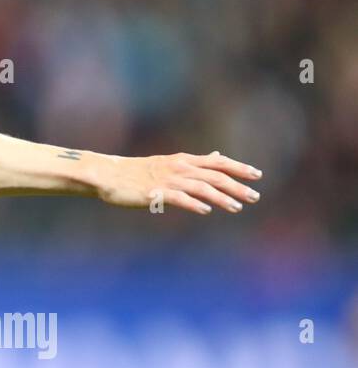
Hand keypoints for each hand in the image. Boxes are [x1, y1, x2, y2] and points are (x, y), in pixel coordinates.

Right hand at [94, 151, 261, 214]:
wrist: (109, 174)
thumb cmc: (140, 171)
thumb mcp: (171, 162)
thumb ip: (197, 162)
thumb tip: (218, 156)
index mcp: (183, 160)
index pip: (217, 162)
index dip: (238, 167)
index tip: (257, 175)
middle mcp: (179, 168)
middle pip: (214, 175)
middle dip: (237, 186)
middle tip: (254, 197)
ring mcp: (168, 180)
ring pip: (201, 188)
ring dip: (221, 198)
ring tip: (236, 208)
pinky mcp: (155, 193)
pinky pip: (178, 198)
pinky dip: (193, 203)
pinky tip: (206, 211)